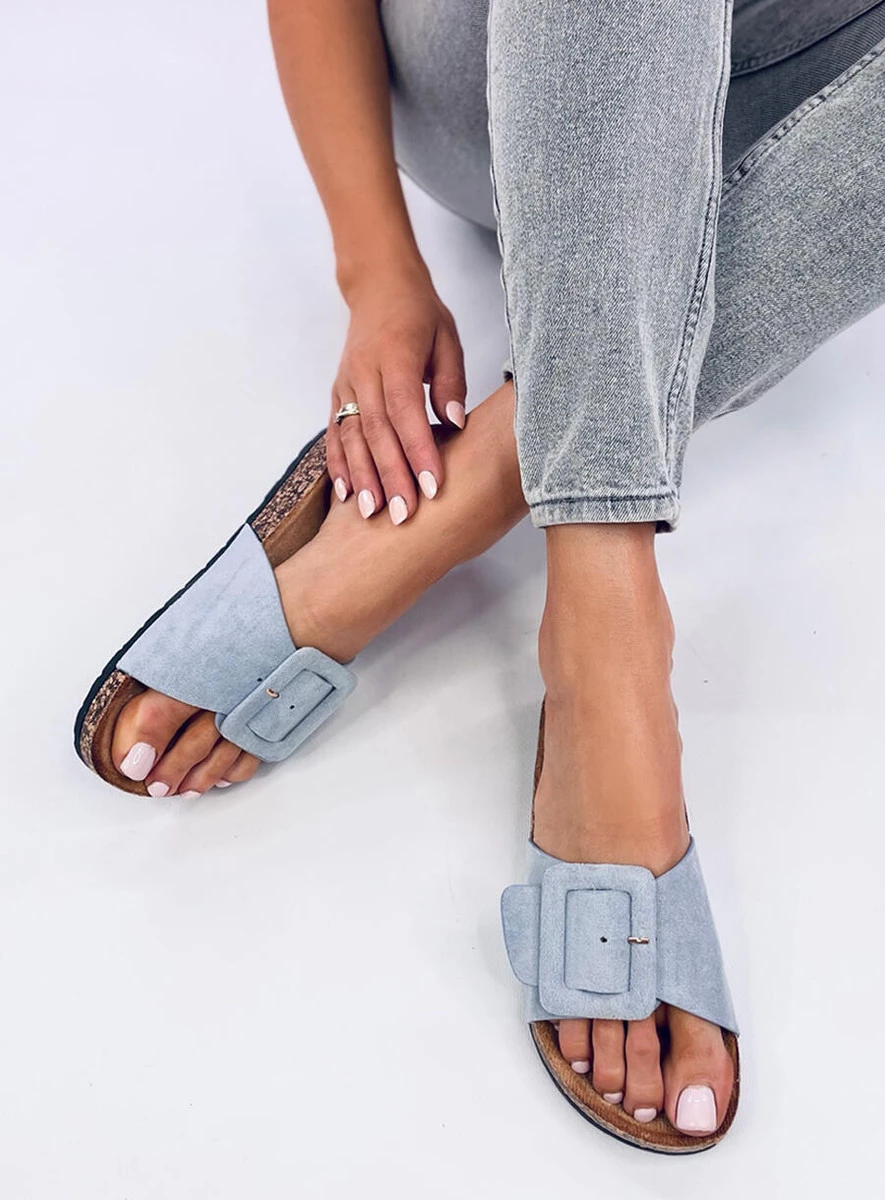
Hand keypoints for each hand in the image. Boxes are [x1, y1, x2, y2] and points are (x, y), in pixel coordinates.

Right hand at [327, 262, 466, 523]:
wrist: (378, 286)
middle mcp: (365, 372)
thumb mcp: (447, 338)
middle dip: (391, 476)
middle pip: (377, 431)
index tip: (432, 486)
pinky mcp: (336, 393)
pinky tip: (346, 494)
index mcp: (396, 356)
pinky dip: (338, 464)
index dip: (418, 450)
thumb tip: (455, 423)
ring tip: (373, 513)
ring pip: (351, 436)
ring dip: (362, 477)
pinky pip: (334, 433)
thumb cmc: (419, 314)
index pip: (406, 410)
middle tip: (405, 515)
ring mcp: (346, 383)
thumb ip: (450, 381)